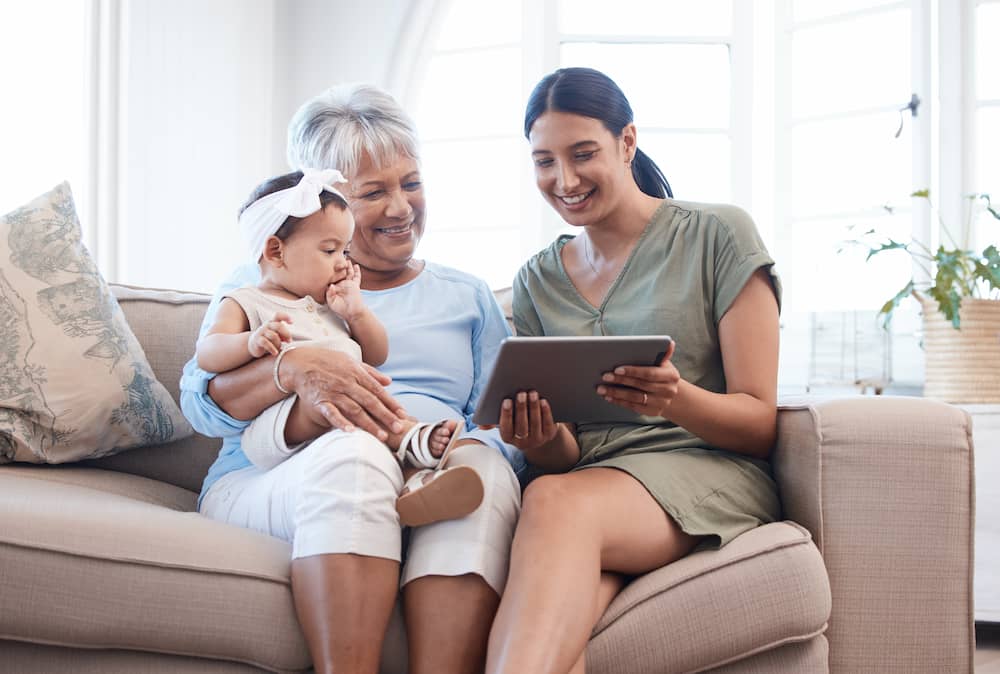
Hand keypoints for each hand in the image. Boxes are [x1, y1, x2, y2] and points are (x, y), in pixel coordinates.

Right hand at [248, 312, 291, 357]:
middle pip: (278, 326)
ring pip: (273, 336)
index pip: (278, 315)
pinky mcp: (257, 340)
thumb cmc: (268, 339)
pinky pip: (266, 343)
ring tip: (279, 348)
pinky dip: (272, 348)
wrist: (253, 344)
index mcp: (272, 322)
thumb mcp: (277, 335)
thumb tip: (289, 340)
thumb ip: (283, 335)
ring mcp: (261, 332)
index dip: (285, 317)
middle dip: (286, 334)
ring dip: (279, 343)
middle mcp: (267, 326)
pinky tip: (275, 353)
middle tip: (289, 341)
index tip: (292, 322)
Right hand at [281, 347, 407, 441]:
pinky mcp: (320, 401)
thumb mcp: (351, 362)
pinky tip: (351, 432)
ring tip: (382, 436)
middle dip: (385, 416)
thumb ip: (370, 373)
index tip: (403, 415)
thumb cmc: (328, 362)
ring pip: (354, 410)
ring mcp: (334, 393)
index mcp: (356, 374)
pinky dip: (341, 423)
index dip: (391, 403)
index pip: (378, 391)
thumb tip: (388, 381)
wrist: (300, 363)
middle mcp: (347, 383)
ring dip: (369, 424)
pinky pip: (332, 414)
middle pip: (370, 402)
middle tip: (399, 429)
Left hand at [326, 263, 364, 319]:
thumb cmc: (341, 309)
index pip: (330, 278)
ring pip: (347, 273)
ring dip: (347, 266)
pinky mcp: (354, 285)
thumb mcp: (331, 303)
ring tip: (346, 260)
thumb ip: (329, 294)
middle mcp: (340, 285)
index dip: (327, 272)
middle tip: (335, 258)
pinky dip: (356, 271)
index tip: (324, 266)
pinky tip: (356, 265)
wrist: (352, 312)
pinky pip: (356, 277)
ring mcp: (348, 284)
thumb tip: (331, 285)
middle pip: (339, 273)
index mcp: (333, 288)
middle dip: (337, 266)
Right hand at [497, 390, 558, 449]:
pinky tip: (543, 401)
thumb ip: (492, 420)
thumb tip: (480, 425)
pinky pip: (548, 424)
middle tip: (521, 393)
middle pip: (521, 425)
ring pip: (535, 424)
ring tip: (533, 393)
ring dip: (534, 407)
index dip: (506, 415)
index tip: (506, 400)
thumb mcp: (505, 421)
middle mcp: (522, 443)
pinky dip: (546, 412)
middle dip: (521, 408)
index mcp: (508, 437)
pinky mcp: (549, 435)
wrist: (537, 430)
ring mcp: (537, 440)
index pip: (505, 428)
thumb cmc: (516, 420)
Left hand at [595, 341, 678, 416]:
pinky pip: (634, 407)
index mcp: (671, 375)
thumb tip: (669, 343)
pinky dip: (620, 402)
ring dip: (616, 393)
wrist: (670, 392)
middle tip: (605, 377)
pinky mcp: (653, 412)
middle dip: (620, 381)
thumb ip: (662, 353)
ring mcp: (662, 403)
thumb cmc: (661, 373)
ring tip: (602, 389)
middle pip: (640, 385)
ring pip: (635, 398)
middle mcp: (668, 390)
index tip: (617, 369)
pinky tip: (609, 397)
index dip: (633, 371)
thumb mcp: (663, 363)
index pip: (649, 373)